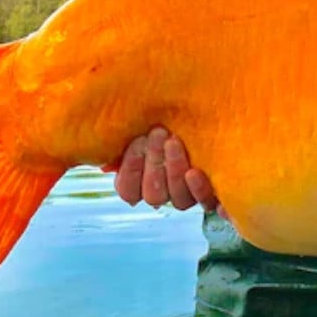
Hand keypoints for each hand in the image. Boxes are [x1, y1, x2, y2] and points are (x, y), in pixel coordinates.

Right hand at [112, 127, 227, 218]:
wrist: (199, 114)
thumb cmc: (164, 118)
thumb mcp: (140, 123)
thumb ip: (121, 137)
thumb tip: (106, 155)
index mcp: (139, 182)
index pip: (128, 191)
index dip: (130, 169)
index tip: (137, 141)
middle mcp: (162, 193)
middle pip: (153, 195)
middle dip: (153, 163)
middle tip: (157, 133)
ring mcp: (186, 196)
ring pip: (178, 199)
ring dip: (173, 170)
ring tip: (174, 141)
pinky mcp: (210, 193)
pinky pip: (206, 202)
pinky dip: (199, 189)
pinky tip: (194, 171)